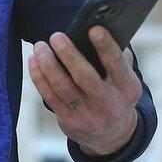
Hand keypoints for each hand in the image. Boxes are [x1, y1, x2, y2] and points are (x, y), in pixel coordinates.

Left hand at [28, 26, 141, 155]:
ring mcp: (88, 115)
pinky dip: (39, 77)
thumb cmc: (115, 90)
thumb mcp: (124, 77)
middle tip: (56, 36)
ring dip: (48, 64)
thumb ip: (117, 55)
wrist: (111, 133)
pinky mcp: (69, 121)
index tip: (93, 29)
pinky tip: (34, 61)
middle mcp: (109, 104)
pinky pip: (49, 96)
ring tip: (40, 46)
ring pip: (62, 87)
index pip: (117, 66)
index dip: (106, 47)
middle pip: (85, 77)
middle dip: (69, 55)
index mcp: (128, 89)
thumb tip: (96, 27)